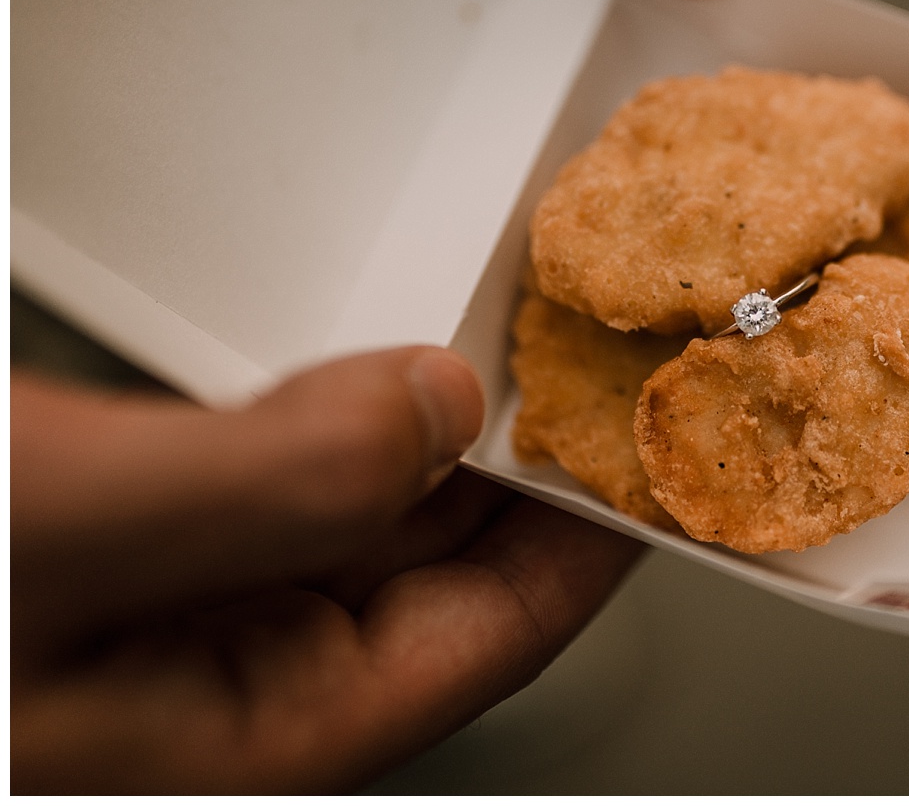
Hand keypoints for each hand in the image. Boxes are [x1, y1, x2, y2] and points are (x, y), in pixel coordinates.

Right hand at [10, 346, 641, 792]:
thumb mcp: (72, 527)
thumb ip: (274, 482)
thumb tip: (442, 411)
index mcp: (249, 724)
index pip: (492, 637)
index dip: (593, 539)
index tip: (661, 450)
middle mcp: (229, 679)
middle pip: (450, 579)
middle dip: (539, 477)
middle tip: (612, 375)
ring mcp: (181, 614)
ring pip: (374, 526)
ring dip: (454, 444)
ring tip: (530, 360)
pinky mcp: (134, 550)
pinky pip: (294, 489)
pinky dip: (357, 427)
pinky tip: (388, 379)